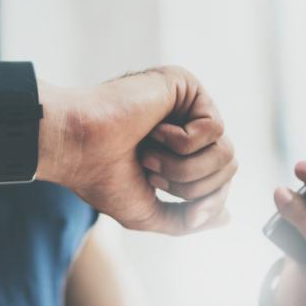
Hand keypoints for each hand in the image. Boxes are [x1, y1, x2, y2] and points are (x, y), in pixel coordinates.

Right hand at [39, 66, 235, 234]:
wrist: (76, 148)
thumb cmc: (101, 177)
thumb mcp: (147, 212)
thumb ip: (186, 219)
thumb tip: (225, 217)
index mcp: (179, 151)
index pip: (221, 180)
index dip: (205, 200)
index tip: (162, 194)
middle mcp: (187, 125)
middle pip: (229, 167)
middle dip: (190, 185)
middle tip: (150, 172)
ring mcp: (187, 104)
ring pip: (226, 151)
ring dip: (184, 167)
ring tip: (149, 156)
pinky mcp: (186, 86)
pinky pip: (214, 128)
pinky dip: (180, 142)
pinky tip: (152, 130)